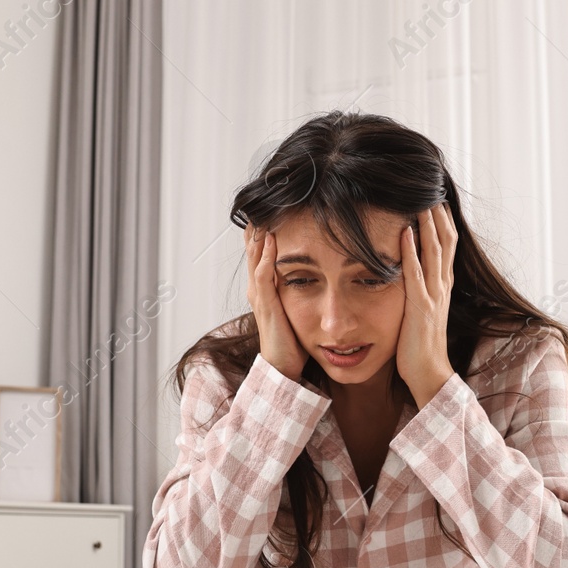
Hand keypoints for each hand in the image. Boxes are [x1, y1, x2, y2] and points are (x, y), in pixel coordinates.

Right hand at [245, 223, 307, 380]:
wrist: (282, 366)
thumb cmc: (292, 339)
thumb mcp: (294, 307)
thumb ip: (299, 289)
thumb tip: (315, 271)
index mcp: (264, 288)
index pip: (260, 251)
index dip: (264, 230)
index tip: (272, 208)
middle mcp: (257, 289)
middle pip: (253, 248)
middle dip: (259, 225)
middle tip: (263, 201)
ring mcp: (260, 296)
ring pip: (255, 258)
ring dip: (260, 235)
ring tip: (263, 213)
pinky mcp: (266, 306)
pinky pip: (263, 277)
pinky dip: (266, 258)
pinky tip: (272, 243)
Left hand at [396, 204, 457, 407]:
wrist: (430, 374)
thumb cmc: (422, 346)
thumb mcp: (425, 311)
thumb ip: (422, 290)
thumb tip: (414, 273)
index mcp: (443, 286)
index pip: (448, 246)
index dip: (443, 222)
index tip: (436, 199)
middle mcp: (442, 286)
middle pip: (446, 242)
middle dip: (438, 215)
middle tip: (431, 189)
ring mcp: (432, 296)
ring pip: (434, 252)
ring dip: (428, 225)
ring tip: (422, 201)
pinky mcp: (419, 307)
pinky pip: (415, 274)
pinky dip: (411, 252)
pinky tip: (405, 234)